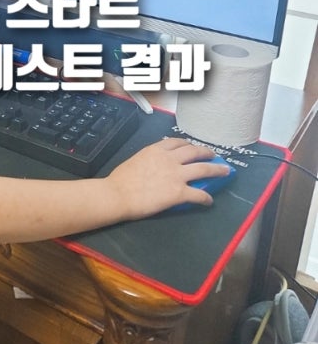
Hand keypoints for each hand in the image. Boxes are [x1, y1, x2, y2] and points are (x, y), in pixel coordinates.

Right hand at [105, 138, 232, 219]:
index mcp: (156, 150)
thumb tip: (155, 165)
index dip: (188, 144)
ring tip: (224, 171)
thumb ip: (150, 159)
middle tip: (213, 155)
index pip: (177, 142)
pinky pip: (199, 194)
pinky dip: (206, 198)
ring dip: (216, 170)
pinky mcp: (179, 192)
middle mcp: (169, 159)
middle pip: (194, 152)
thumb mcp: (136, 160)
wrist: (118, 194)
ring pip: (203, 169)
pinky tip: (209, 201)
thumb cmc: (121, 179)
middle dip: (206, 153)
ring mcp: (176, 175)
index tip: (192, 146)